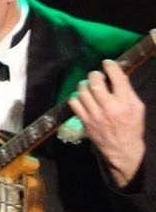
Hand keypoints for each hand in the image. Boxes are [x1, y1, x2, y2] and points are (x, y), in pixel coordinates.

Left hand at [72, 59, 146, 187]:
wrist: (123, 149)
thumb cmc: (132, 126)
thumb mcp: (138, 108)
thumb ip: (128, 91)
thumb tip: (118, 74)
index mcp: (125, 103)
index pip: (117, 78)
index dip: (110, 67)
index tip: (107, 63)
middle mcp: (109, 107)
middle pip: (96, 82)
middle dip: (95, 75)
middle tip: (96, 75)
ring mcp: (95, 114)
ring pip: (83, 91)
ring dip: (84, 84)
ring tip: (88, 85)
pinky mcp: (85, 121)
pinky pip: (74, 103)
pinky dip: (76, 96)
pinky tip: (82, 96)